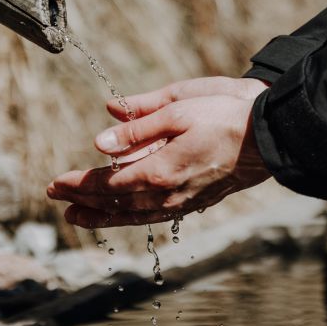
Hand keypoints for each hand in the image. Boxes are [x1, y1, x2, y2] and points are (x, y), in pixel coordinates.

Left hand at [47, 77, 270, 226]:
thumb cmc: (226, 115)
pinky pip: (155, 215)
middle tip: (56, 200)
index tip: (54, 184)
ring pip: (134, 215)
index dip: (78, 185)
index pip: (106, 183)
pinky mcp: (197, 201)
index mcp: (159, 171)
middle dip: (83, 202)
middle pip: (115, 204)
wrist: (271, 136)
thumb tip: (100, 141)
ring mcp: (183, 202)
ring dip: (104, 216)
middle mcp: (168, 194)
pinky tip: (124, 213)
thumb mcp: (177, 108)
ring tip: (80, 217)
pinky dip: (133, 216)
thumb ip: (138, 126)